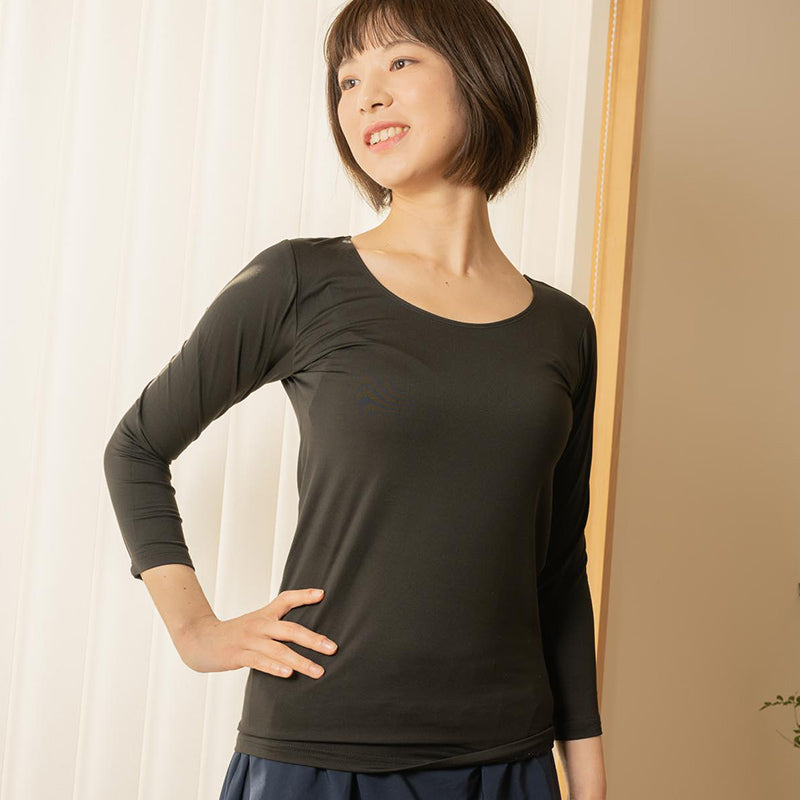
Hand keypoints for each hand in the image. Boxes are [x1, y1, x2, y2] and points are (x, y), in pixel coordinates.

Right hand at [176, 587, 337, 678]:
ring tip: (318, 670)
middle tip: (333, 648)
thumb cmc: (234, 634)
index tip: (322, 594)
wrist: (199, 640)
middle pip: (290, 629)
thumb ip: (276, 624)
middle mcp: (260, 625)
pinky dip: (275, 667)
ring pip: (279, 650)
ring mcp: (249, 640)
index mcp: (265, 615)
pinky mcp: (239, 655)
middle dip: (314, 639)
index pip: (286, 599)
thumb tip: (302, 633)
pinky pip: (260, 661)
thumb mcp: (255, 623)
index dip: (304, 595)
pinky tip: (288, 673)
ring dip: (301, 660)